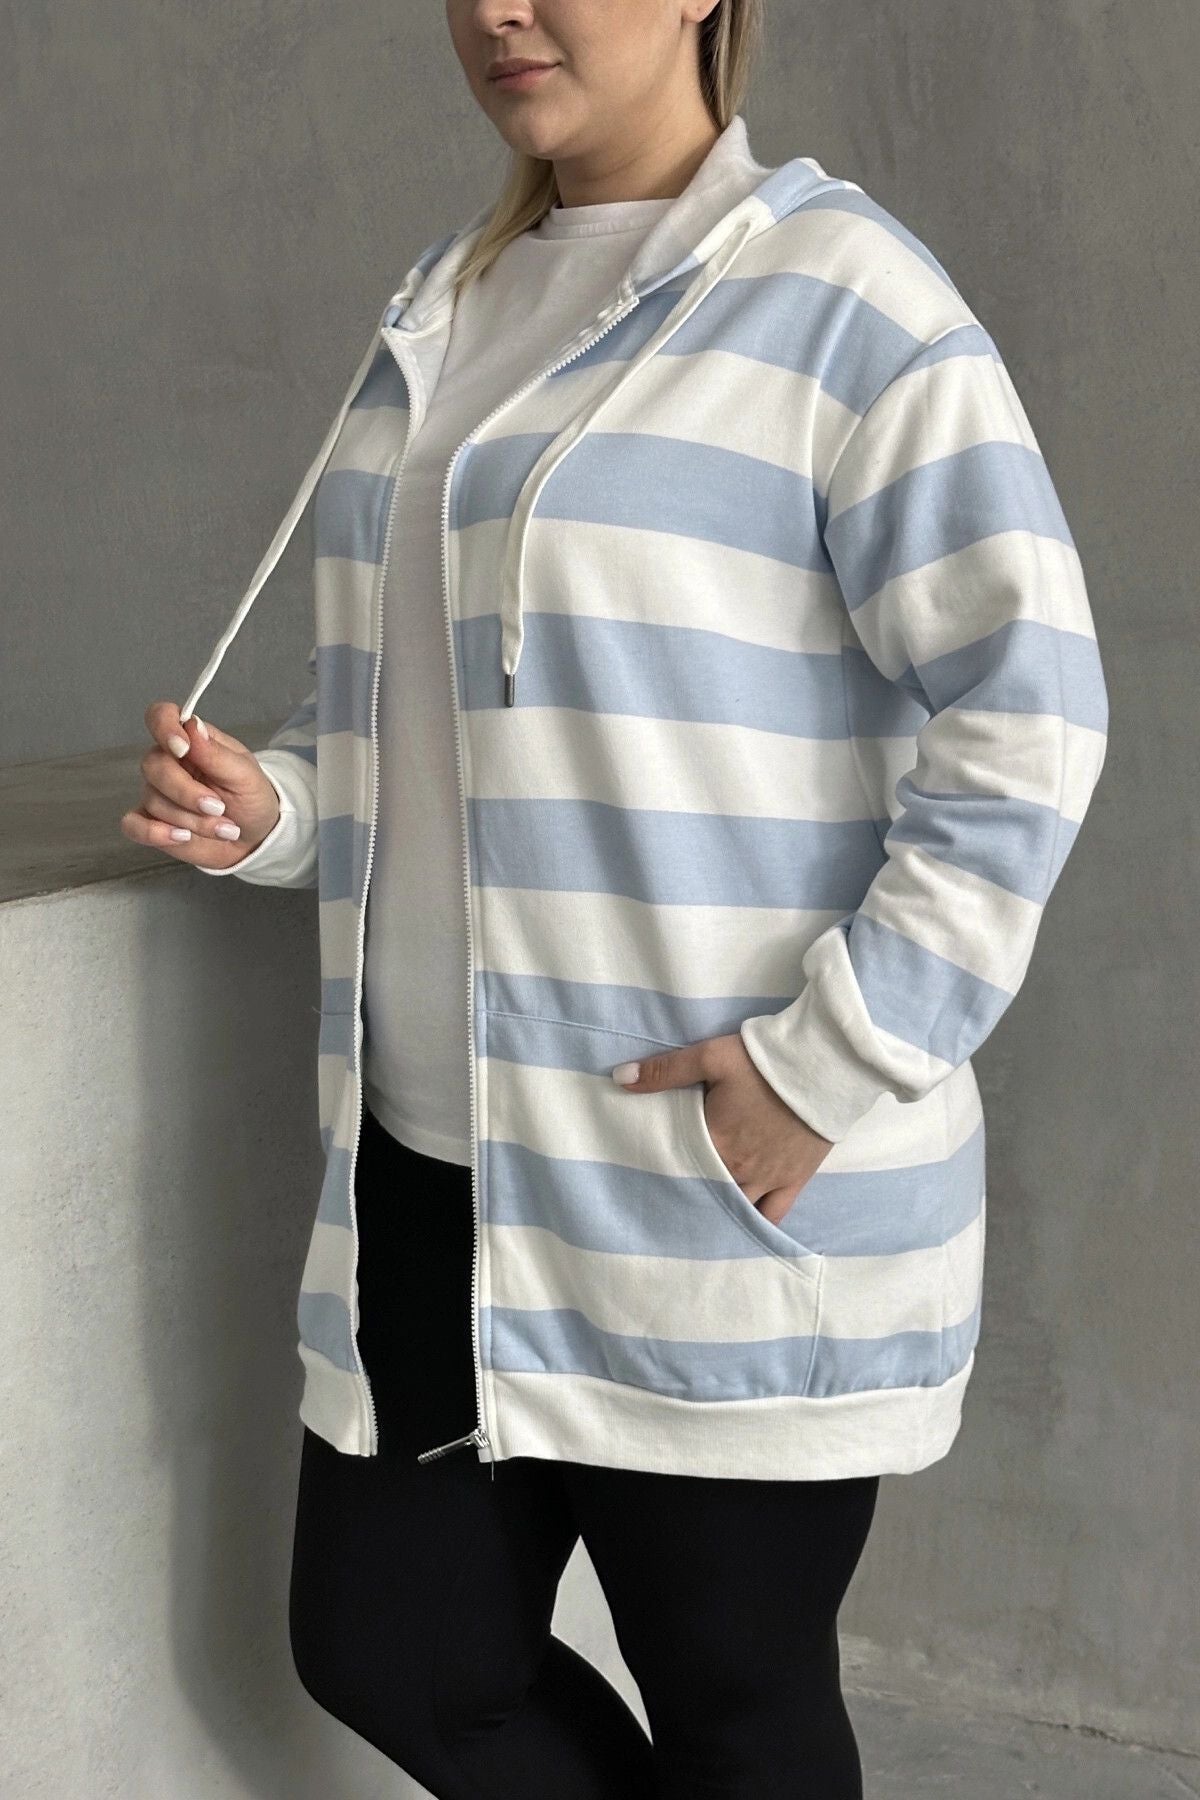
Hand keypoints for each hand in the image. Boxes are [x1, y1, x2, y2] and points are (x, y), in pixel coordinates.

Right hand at [119, 701, 281, 868]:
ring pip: (154, 801)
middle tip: (218, 808)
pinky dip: (154, 833)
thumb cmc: (250, 798)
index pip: (161, 717)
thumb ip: (217, 753)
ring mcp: (157, 793)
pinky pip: (133, 825)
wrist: (254, 837)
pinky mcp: (152, 823)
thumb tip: (193, 726)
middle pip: (154, 766)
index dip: (164, 728)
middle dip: (187, 792)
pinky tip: (182, 837)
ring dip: (192, 820)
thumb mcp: (245, 775)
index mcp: (191, 741)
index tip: (183, 749)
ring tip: (223, 829)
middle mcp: (168, 763)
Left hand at [612, 1033, 833, 1225]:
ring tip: (697, 1223)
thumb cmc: (765, 1061)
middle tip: (663, 1209)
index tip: (641, 1180)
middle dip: (686, 1199)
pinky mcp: (794, 1180)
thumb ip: (664, 1071)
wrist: (824, 1066)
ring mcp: (767, 1179)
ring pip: (734, 1209)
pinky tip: (740, 1232)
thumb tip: (619, 1079)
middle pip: (703, 1193)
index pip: (676, 1166)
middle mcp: (738, 1169)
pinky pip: (773, 1215)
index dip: (659, 1174)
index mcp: (714, 1141)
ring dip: (716, 1214)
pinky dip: (755, 1225)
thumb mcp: (711, 1056)